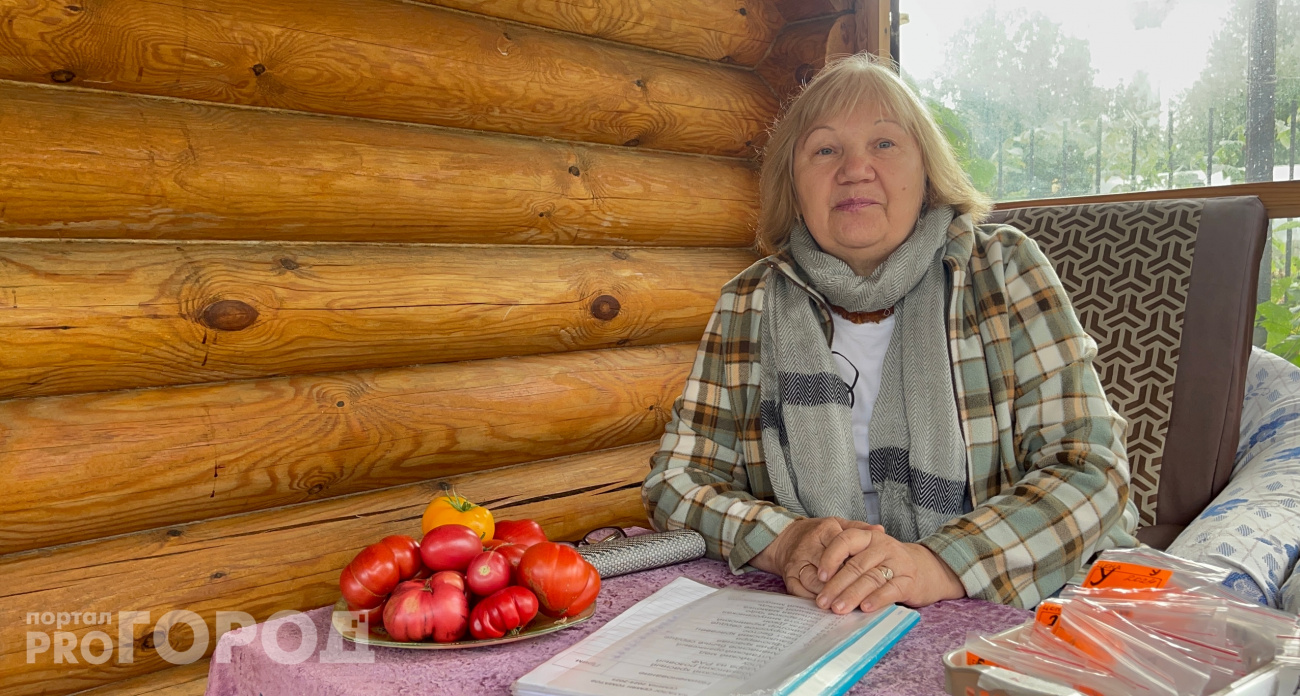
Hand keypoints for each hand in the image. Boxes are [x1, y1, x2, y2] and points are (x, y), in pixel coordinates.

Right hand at [750, 518, 884, 597]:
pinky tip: (827, 608)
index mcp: (825, 530)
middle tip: (859, 597)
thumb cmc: (819, 534)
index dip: (852, 564)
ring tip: (845, 605)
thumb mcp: (839, 525)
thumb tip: (880, 530)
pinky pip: (799, 592)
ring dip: (829, 595)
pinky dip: (813, 601)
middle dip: (842, 584)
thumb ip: (860, 528)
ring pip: (813, 582)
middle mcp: (809, 546)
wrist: (786, 538)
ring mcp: (797, 563)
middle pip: (826, 568)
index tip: (866, 575)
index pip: (840, 546)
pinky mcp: (788, 577)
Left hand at [814, 528, 963, 613]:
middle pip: (855, 565)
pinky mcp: (909, 580)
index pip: (845, 541)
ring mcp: (897, 562)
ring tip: (838, 608)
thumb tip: (818, 580)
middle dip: (836, 585)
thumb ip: (848, 560)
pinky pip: (891, 589)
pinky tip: (865, 608)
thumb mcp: (867, 553)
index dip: (830, 558)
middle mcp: (883, 546)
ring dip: (852, 595)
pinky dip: (877, 599)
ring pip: (870, 578)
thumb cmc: (886, 563)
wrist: (925, 569)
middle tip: (823, 602)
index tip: (819, 576)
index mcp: (868, 537)